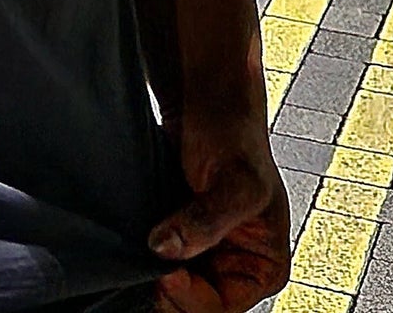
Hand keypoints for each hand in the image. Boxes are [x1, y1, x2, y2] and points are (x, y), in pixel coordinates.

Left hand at [147, 116, 290, 312]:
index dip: (189, 297)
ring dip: (148, 275)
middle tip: (140, 267)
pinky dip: (139, 260)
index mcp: (263, 266)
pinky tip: (129, 246)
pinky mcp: (177, 237)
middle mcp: (234, 266)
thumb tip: (166, 249)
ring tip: (134, 254)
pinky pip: (155, 264)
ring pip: (169, 287)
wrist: (205, 100)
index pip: (221, 308)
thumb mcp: (235, 181)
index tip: (164, 273)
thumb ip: (205, 221)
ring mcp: (204, 254)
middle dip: (167, 290)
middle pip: (192, 304)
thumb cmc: (233, 133)